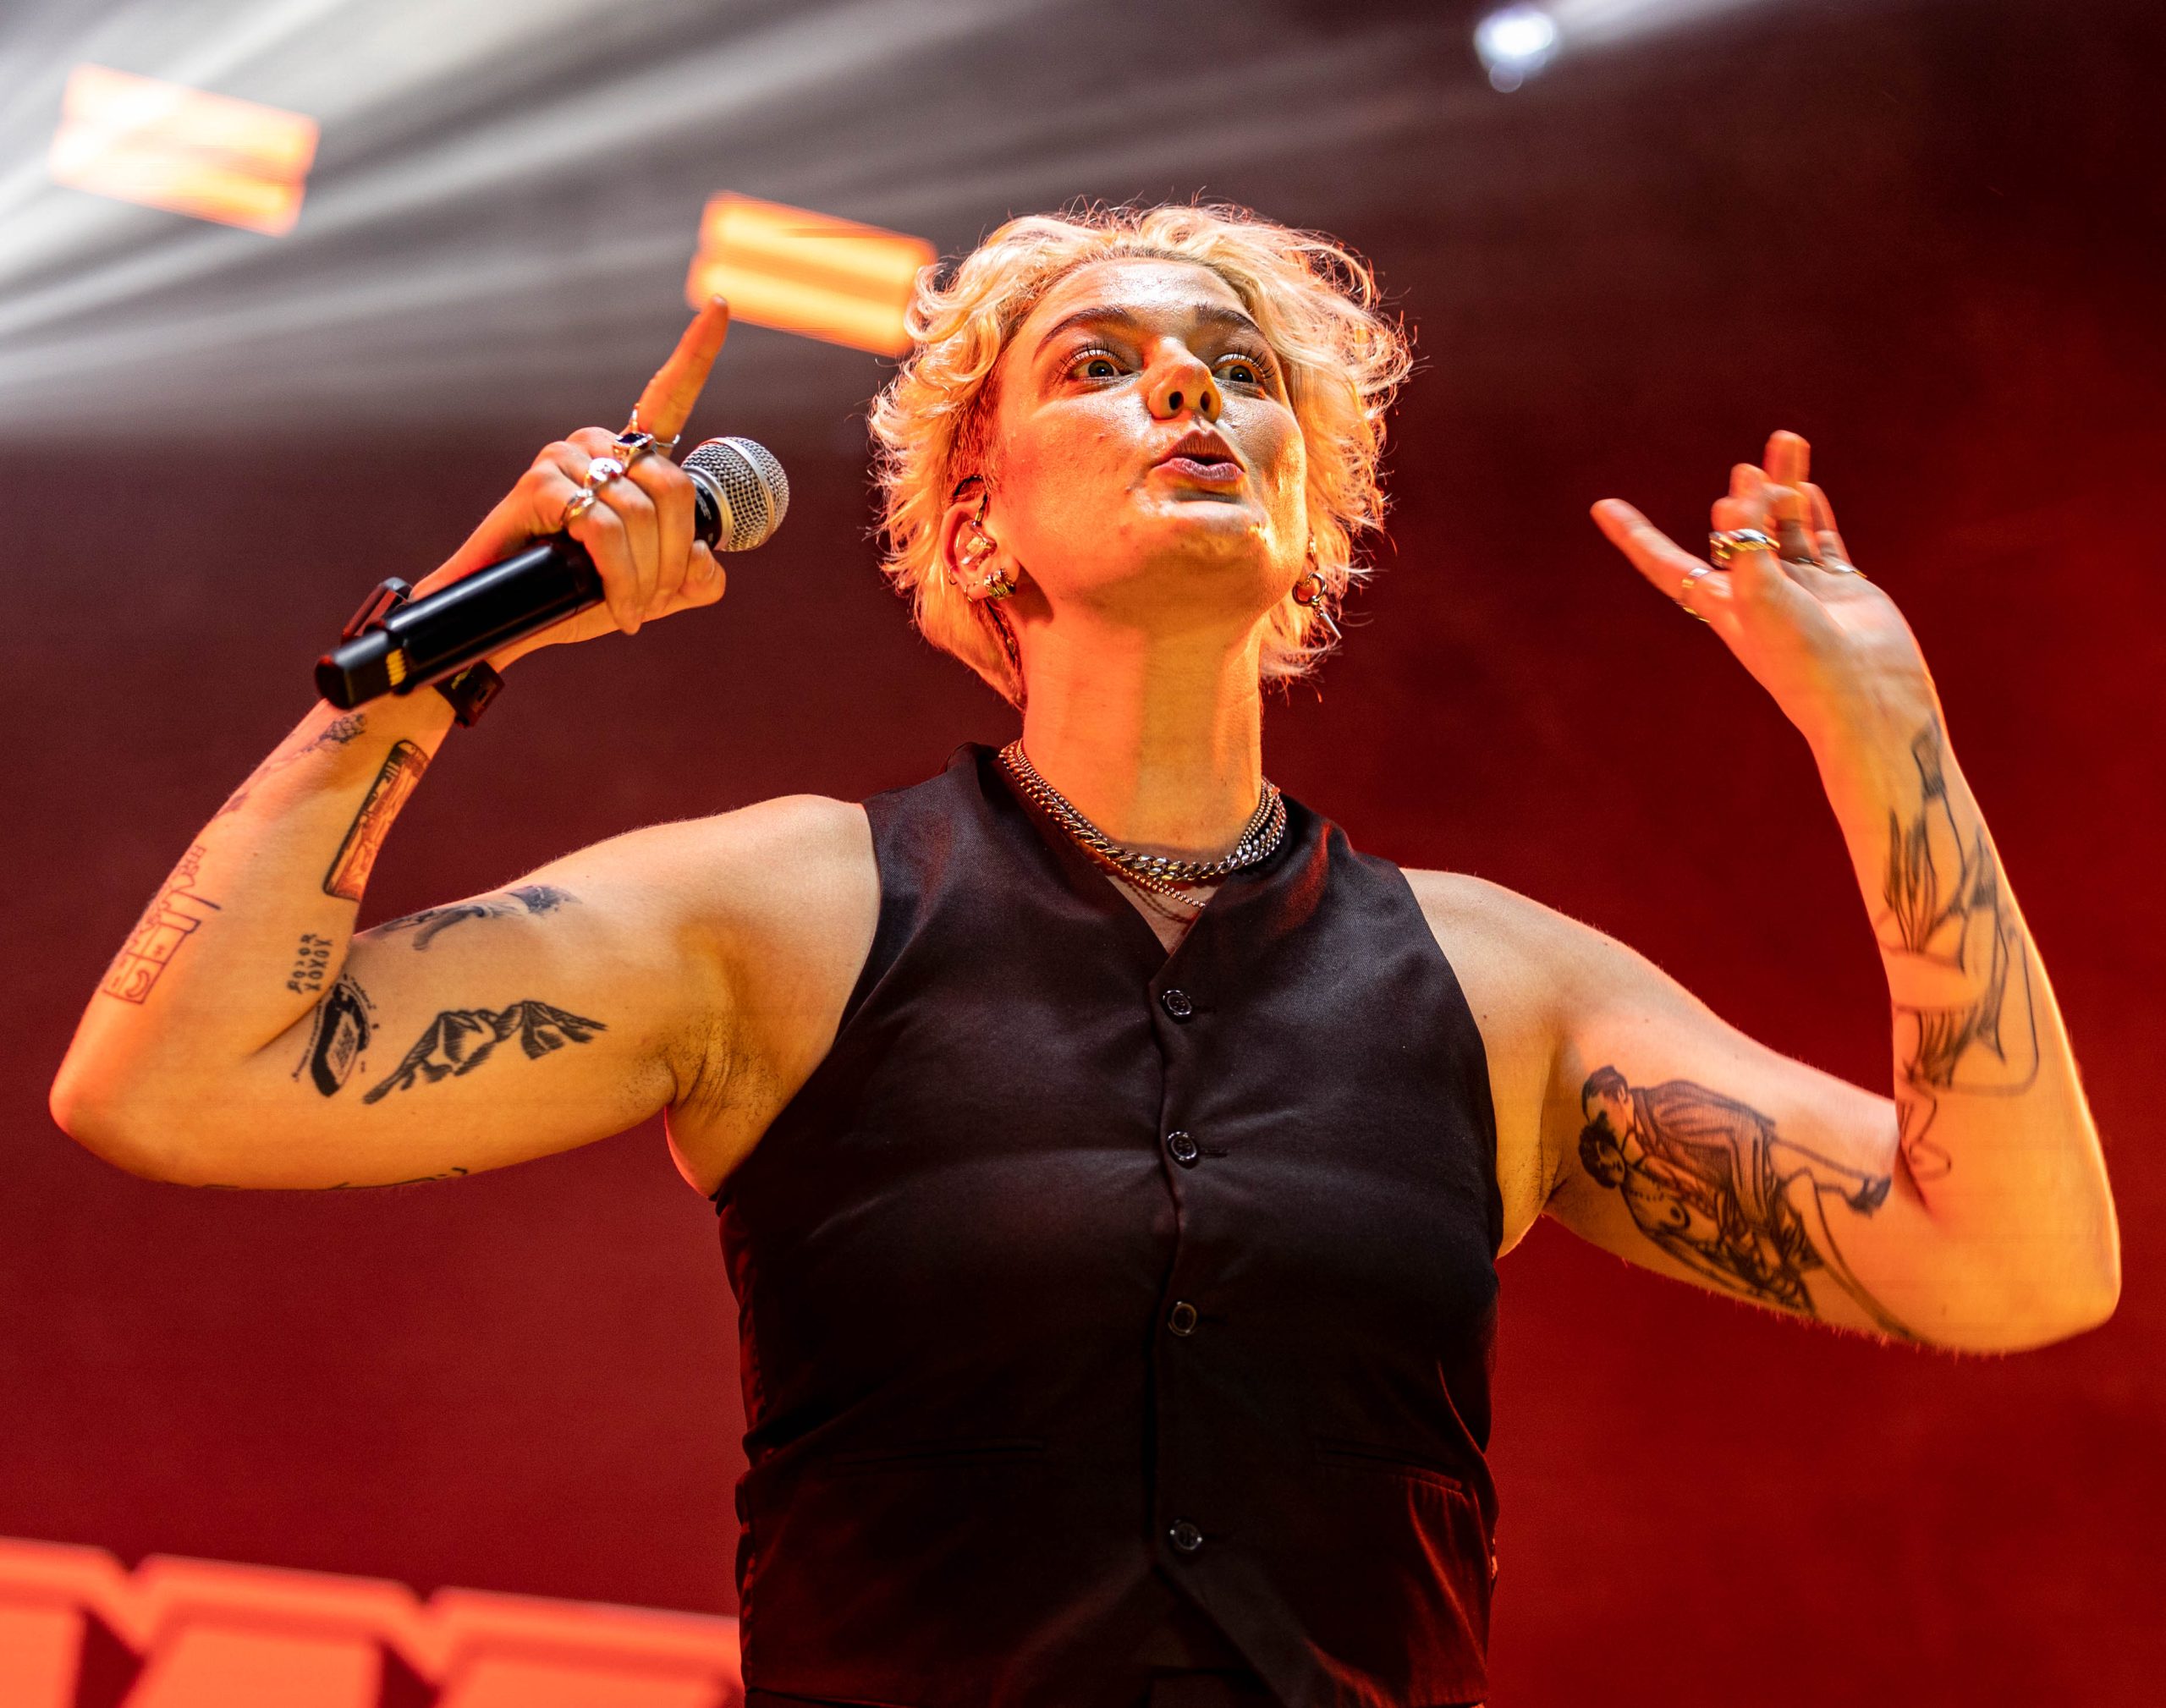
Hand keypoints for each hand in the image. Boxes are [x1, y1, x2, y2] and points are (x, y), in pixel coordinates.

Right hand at [410, 297, 732, 662]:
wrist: (508, 626)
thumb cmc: (574, 600)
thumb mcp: (651, 592)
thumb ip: (691, 579)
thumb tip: (708, 566)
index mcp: (627, 459)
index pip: (667, 398)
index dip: (695, 354)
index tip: (721, 304)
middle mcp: (596, 446)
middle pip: (671, 489)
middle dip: (673, 559)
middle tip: (655, 601)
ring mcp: (563, 459)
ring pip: (639, 514)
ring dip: (646, 576)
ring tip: (629, 609)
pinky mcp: (537, 484)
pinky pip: (603, 527)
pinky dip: (620, 576)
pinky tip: (614, 604)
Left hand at [1591, 431, 1939, 753]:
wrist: (1869, 696)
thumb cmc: (1803, 658)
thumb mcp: (1759, 597)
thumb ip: (1747, 542)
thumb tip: (1738, 485)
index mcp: (1721, 606)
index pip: (1665, 564)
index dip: (1634, 536)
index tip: (1601, 506)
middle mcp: (1755, 594)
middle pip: (1738, 531)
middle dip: (1743, 496)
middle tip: (1747, 469)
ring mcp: (1799, 589)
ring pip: (1785, 524)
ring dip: (1784, 484)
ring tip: (1786, 439)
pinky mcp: (1840, 587)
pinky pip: (1821, 539)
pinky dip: (1814, 511)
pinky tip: (1806, 484)